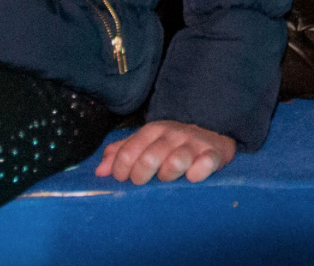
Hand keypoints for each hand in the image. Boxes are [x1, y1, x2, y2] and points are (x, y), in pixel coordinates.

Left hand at [94, 120, 236, 184]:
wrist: (211, 134)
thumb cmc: (171, 145)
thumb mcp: (145, 144)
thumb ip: (121, 154)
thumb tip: (100, 172)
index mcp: (152, 131)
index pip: (128, 151)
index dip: (121, 170)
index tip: (124, 179)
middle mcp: (172, 135)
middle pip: (149, 158)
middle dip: (141, 176)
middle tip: (143, 182)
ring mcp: (193, 144)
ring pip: (175, 162)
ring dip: (167, 175)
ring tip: (167, 179)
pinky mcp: (213, 154)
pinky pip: (204, 165)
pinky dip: (197, 173)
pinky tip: (192, 177)